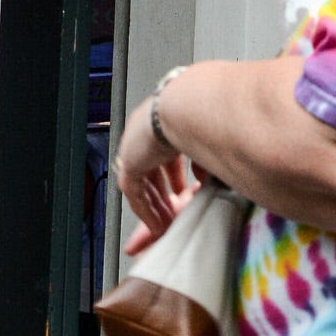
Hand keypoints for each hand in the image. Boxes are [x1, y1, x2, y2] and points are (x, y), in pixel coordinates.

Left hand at [116, 94, 198, 245]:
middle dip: (163, 195)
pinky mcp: (129, 164)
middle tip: (173, 212)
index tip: (182, 191)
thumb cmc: (201, 115)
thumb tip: (206, 177)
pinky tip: (156, 225)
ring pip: (142, 186)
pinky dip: (146, 212)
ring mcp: (134, 149)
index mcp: (162, 123)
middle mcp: (144, 134)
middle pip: (151, 173)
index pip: (165, 156)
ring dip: (155, 207)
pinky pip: (135, 195)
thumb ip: (205, 161)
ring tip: (166, 225)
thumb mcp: (206, 142)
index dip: (175, 176)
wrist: (186, 109)